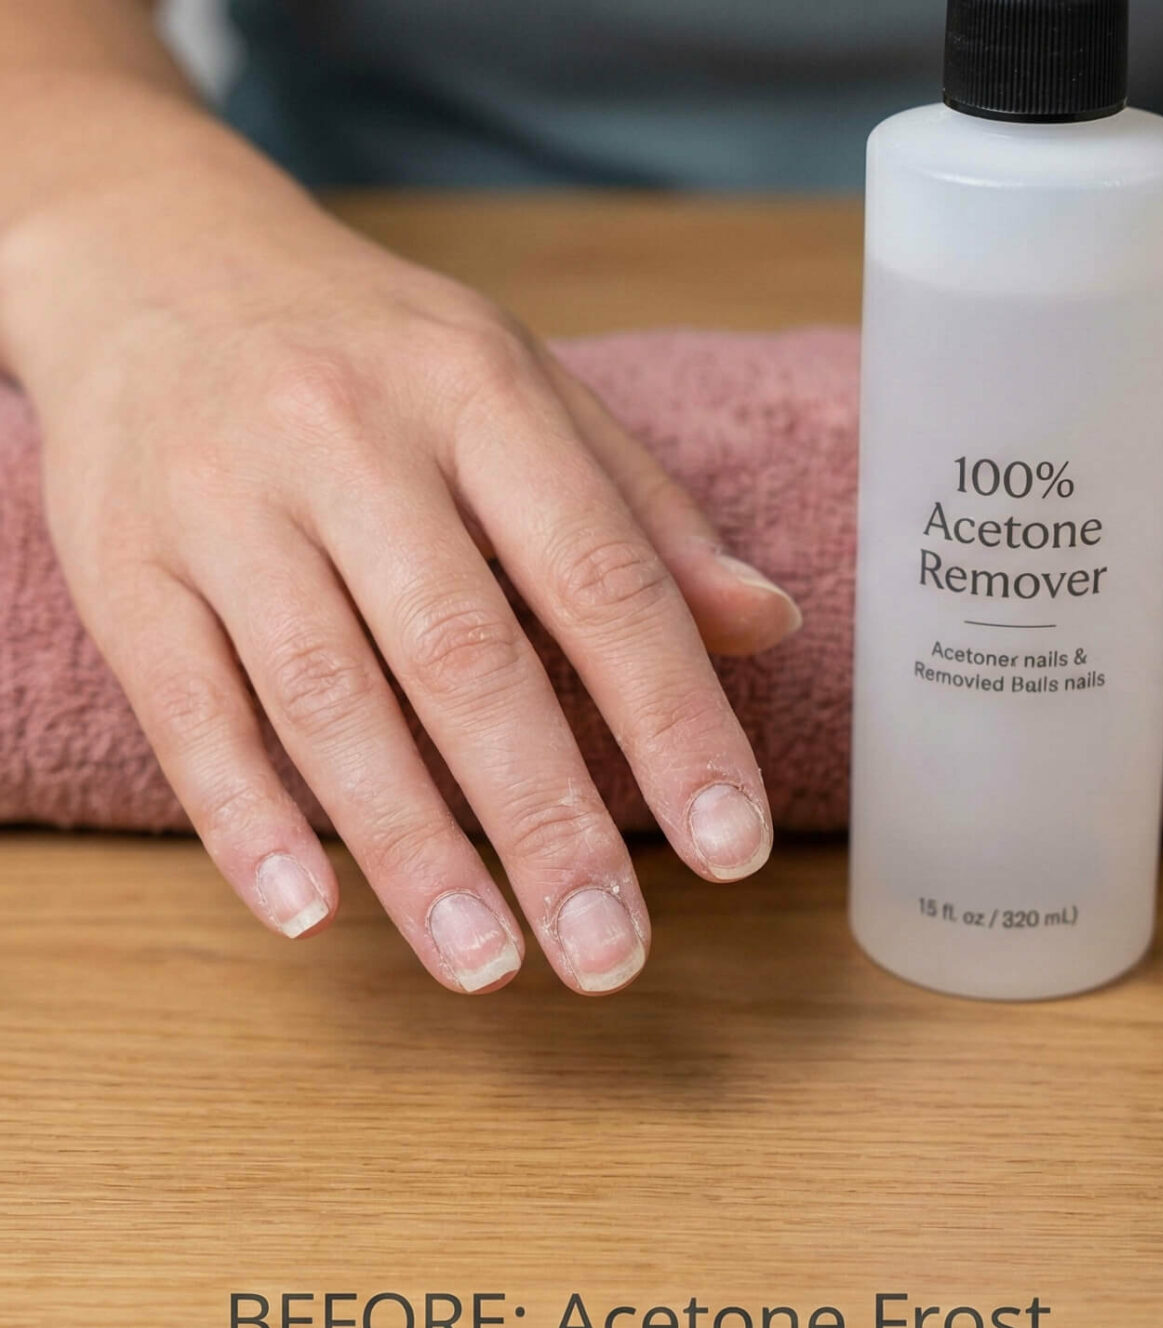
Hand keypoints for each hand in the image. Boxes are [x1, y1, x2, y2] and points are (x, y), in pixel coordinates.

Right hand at [9, 176, 802, 993]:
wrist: (151, 257)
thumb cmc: (379, 353)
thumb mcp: (526, 391)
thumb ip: (647, 519)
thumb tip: (770, 627)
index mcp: (480, 395)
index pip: (600, 579)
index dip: (673, 722)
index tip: (730, 848)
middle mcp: (349, 442)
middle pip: (464, 658)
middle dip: (546, 821)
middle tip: (609, 952)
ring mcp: (222, 503)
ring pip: (326, 699)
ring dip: (413, 847)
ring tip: (488, 963)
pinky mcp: (121, 564)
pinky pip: (189, 710)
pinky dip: (248, 819)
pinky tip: (312, 912)